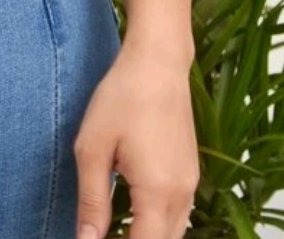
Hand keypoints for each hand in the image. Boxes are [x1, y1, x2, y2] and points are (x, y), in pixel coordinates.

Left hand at [73, 44, 198, 238]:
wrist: (157, 62)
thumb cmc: (122, 98)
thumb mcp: (93, 147)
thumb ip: (92, 200)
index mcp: (158, 192)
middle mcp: (182, 194)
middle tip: (102, 234)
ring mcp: (191, 183)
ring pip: (174, 232)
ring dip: (148, 236)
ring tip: (115, 229)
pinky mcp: (191, 172)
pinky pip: (180, 214)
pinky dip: (160, 224)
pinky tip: (135, 213)